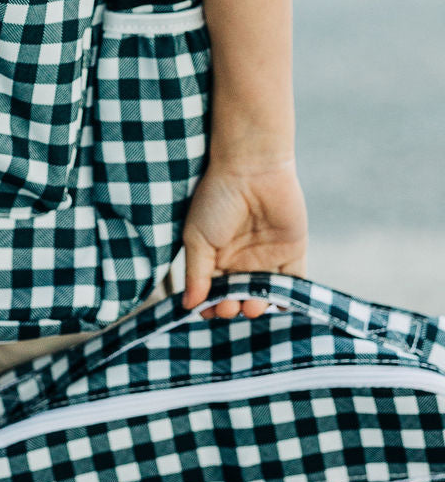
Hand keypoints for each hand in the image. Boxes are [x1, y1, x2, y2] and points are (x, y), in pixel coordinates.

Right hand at [180, 158, 307, 319]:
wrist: (252, 169)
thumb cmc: (217, 199)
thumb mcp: (196, 238)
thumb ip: (195, 274)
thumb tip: (188, 306)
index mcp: (216, 255)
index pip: (212, 289)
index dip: (209, 303)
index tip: (206, 312)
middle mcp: (241, 259)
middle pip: (238, 294)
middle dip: (232, 306)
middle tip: (229, 307)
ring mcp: (267, 257)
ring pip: (263, 293)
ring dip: (257, 305)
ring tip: (250, 306)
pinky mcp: (292, 251)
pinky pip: (293, 281)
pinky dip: (287, 296)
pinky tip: (277, 304)